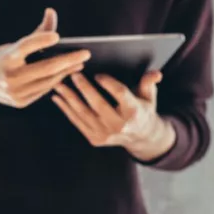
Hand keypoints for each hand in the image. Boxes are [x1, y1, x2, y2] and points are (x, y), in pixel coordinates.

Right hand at [0, 9, 90, 108]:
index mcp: (6, 58)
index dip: (41, 41)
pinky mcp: (20, 103)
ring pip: (48, 81)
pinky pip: (43, 91)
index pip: (25, 47)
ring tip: (79, 63)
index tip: (57, 36)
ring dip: (66, 72)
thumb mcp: (14, 45)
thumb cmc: (1, 58)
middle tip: (86, 53)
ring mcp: (15, 92)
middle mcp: (10, 77)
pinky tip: (67, 73)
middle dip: (68, 60)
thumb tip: (51, 11)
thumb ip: (37, 31)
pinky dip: (56, 81)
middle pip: (45, 68)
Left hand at [51, 70, 175, 160]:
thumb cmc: (142, 111)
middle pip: (98, 104)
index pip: (119, 94)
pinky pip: (77, 122)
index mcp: (134, 112)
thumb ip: (148, 83)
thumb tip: (155, 74)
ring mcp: (105, 134)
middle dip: (84, 88)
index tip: (98, 74)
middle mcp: (119, 125)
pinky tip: (57, 98)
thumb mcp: (149, 97)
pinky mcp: (95, 139)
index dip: (108, 83)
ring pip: (83, 113)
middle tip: (73, 74)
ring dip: (69, 98)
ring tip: (58, 83)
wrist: (141, 137)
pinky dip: (66, 109)